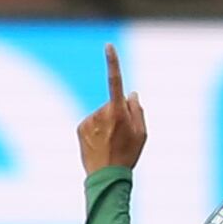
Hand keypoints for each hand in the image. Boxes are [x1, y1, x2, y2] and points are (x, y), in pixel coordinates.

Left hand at [78, 44, 147, 173]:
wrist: (105, 176)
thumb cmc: (128, 155)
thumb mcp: (142, 134)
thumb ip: (137, 110)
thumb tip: (131, 93)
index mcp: (118, 111)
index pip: (115, 81)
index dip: (113, 62)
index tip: (108, 46)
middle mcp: (101, 112)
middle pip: (113, 104)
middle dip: (118, 114)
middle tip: (122, 136)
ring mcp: (89, 119)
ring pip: (102, 114)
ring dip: (107, 124)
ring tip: (110, 143)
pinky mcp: (80, 127)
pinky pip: (92, 122)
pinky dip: (96, 130)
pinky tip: (100, 144)